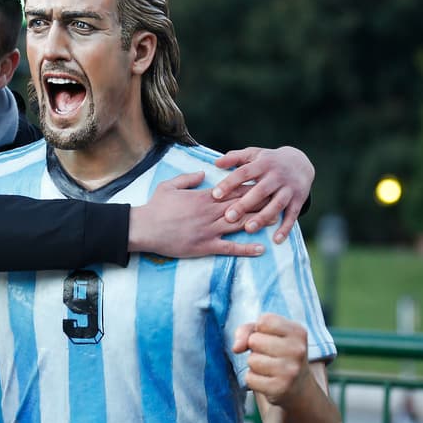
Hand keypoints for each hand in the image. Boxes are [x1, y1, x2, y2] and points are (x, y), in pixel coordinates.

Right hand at [129, 171, 266, 258]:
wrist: (145, 228)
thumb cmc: (155, 207)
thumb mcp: (170, 186)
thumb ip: (188, 178)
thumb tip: (202, 173)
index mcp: (204, 197)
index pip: (232, 191)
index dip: (249, 187)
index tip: (263, 183)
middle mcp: (211, 213)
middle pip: (241, 206)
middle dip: (260, 201)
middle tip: (277, 198)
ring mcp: (210, 230)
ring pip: (240, 225)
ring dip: (259, 222)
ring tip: (276, 220)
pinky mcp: (206, 246)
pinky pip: (230, 248)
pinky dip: (246, 249)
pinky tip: (260, 248)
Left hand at [212, 146, 313, 242]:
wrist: (301, 163)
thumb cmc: (269, 161)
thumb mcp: (254, 154)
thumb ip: (235, 158)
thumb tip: (216, 163)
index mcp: (262, 164)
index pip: (244, 173)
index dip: (229, 183)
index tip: (215, 195)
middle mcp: (276, 176)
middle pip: (260, 191)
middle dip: (245, 204)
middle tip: (229, 217)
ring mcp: (289, 189)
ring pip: (276, 204)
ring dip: (263, 217)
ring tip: (248, 229)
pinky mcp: (298, 200)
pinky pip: (292, 215)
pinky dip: (285, 228)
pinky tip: (276, 240)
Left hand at [232, 313, 312, 405]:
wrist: (296, 386)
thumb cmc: (277, 353)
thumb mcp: (266, 334)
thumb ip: (246, 330)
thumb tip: (236, 347)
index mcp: (297, 331)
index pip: (264, 321)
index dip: (260, 330)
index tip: (270, 338)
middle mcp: (297, 350)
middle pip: (254, 340)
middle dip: (256, 348)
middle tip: (270, 355)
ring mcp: (291, 370)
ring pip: (252, 360)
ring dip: (254, 365)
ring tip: (269, 368)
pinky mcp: (281, 388)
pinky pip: (250, 379)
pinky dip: (254, 380)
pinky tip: (267, 380)